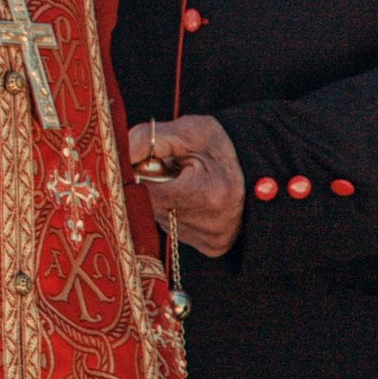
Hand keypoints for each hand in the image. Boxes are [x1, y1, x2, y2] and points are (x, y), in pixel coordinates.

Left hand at [127, 111, 243, 258]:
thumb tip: (120, 155)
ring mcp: (212, 239)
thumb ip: (150, 138)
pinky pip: (176, 229)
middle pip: (152, 207)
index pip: (149, 190)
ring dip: (163, 200)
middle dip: (152, 185)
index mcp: (208, 194)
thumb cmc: (219, 144)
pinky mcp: (213, 247)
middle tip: (172, 169)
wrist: (258, 165)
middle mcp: (211, 225)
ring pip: (160, 220)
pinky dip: (176, 212)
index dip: (143, 172)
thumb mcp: (189, 131)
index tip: (150, 160)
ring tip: (186, 183)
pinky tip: (193, 199)